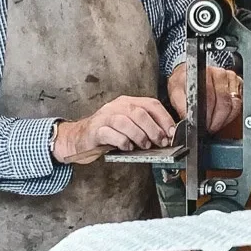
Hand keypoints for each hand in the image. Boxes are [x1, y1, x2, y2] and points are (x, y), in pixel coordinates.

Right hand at [52, 96, 176, 163]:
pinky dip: (122, 141)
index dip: (164, 118)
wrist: (79, 138)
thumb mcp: (128, 126)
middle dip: (154, 129)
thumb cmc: (107, 133)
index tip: (171, 132)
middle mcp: (116, 106)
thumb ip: (144, 127)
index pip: (151, 104)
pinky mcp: (95, 130)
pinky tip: (127, 148)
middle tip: (160, 142)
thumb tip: (166, 136)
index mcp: (127, 102)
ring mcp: (105, 117)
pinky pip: (111, 133)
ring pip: (126, 121)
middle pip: (139, 112)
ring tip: (145, 146)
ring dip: (139, 135)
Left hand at [167, 64, 243, 132]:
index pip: (210, 98)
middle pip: (224, 103)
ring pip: (234, 105)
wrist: (190, 73)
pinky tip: (222, 115)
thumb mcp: (176, 93)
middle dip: (216, 121)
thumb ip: (181, 106)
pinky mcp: (238, 83)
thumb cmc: (184, 83)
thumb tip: (188, 120)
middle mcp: (219, 73)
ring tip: (214, 123)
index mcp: (203, 74)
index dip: (207, 116)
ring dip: (224, 119)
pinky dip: (231, 114)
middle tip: (209, 128)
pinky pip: (239, 104)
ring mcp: (230, 78)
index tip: (203, 125)